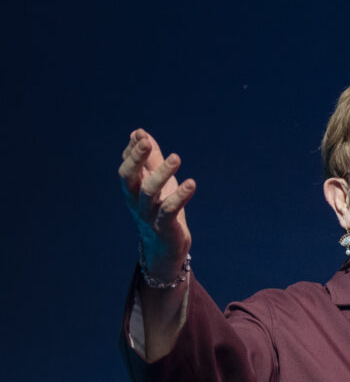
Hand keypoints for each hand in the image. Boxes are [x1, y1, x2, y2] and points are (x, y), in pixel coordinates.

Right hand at [118, 129, 195, 283]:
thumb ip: (149, 159)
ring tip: (176, 157)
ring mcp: (149, 215)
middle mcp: (136, 202)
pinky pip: (169, 210)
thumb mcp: (156, 182)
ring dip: (162, 173)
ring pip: (149, 192)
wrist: (166, 249)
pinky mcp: (164, 227)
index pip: (126, 168)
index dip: (131, 153)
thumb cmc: (160, 211)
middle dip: (136, 159)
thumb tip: (139, 133)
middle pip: (129, 178)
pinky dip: (180, 196)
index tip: (140, 135)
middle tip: (146, 142)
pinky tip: (191, 183)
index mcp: (132, 191)